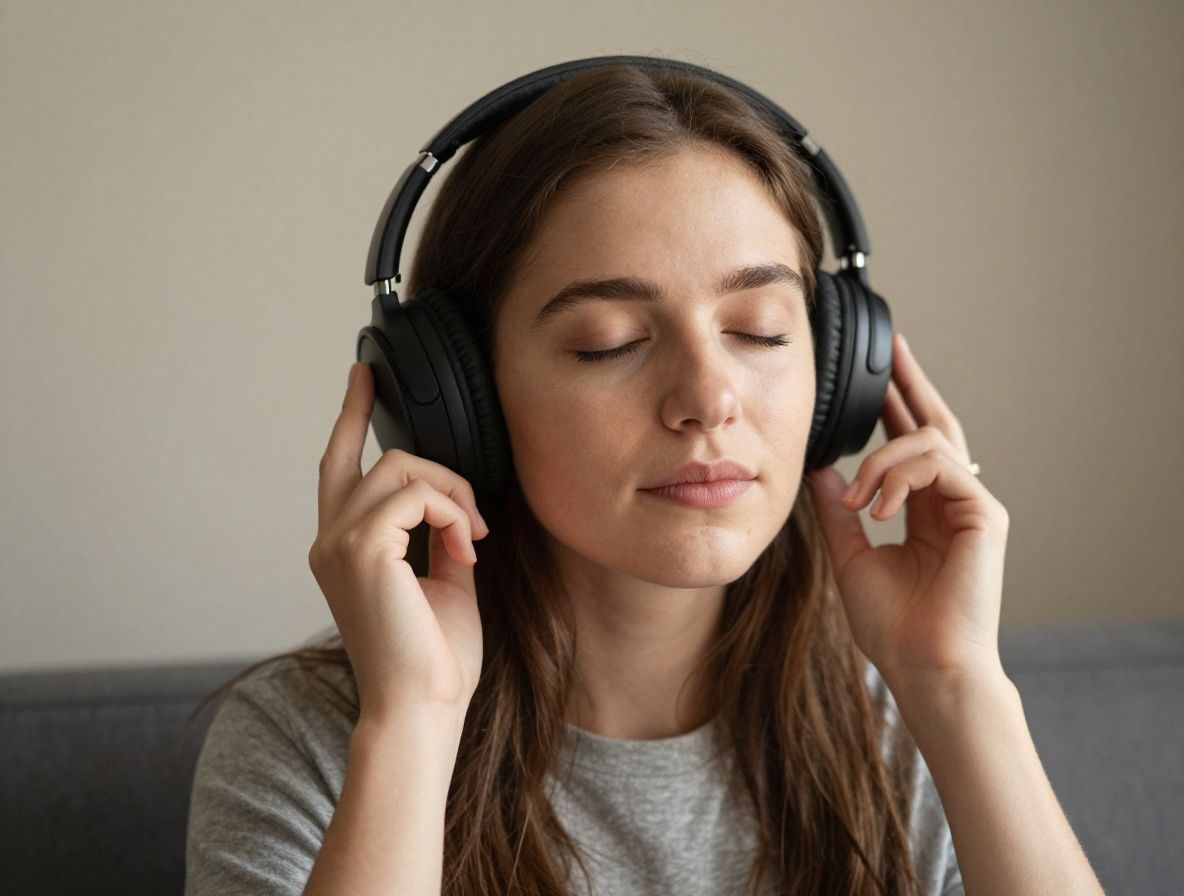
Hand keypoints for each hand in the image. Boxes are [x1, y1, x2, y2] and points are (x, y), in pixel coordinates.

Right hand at [308, 362, 489, 723]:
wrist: (423, 707)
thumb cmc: (432, 658)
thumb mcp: (442, 581)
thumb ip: (440, 535)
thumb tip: (457, 505)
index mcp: (343, 549)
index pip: (339, 466)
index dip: (351, 416)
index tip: (364, 374)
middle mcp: (329, 541)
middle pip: (375, 458)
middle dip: (436, 468)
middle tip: (475, 519)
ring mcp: (338, 542)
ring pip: (401, 468)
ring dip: (453, 496)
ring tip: (474, 541)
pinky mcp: (361, 548)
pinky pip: (418, 494)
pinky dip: (454, 514)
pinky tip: (467, 550)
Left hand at [806, 331, 1009, 690]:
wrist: (923, 668)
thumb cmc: (894, 627)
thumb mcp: (851, 556)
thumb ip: (839, 510)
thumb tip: (821, 470)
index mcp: (925, 510)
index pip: (910, 443)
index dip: (893, 405)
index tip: (873, 372)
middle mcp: (953, 501)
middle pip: (935, 423)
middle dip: (910, 383)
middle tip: (891, 347)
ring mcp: (974, 505)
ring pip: (930, 441)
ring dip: (881, 459)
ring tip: (858, 499)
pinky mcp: (986, 514)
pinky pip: (942, 464)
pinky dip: (901, 476)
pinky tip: (879, 507)